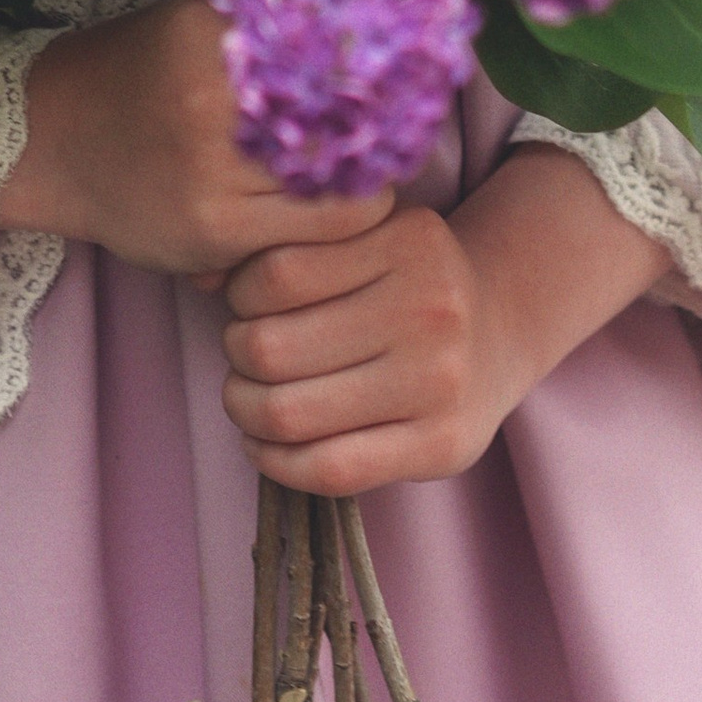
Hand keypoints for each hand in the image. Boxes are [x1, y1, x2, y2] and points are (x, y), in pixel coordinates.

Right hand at [0, 0, 391, 283]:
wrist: (48, 141)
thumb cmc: (139, 72)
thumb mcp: (198, 22)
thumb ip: (274, 22)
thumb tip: (379, 22)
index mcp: (213, 31)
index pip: (341, 45)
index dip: (384, 65)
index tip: (403, 73)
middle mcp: (212, 96)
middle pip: (352, 112)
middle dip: (385, 124)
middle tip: (396, 127)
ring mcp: (212, 170)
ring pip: (346, 180)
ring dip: (367, 178)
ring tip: (356, 170)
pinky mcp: (212, 229)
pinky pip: (318, 231)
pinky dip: (336, 222)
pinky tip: (321, 208)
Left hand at [219, 150, 671, 493]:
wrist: (501, 327)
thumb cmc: (404, 278)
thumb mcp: (364, 234)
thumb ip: (291, 245)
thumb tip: (200, 277)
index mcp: (407, 242)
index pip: (275, 274)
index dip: (239, 294)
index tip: (246, 303)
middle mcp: (429, 308)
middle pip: (271, 347)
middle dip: (236, 356)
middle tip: (244, 355)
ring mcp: (439, 382)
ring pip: (288, 412)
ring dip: (245, 411)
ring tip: (249, 399)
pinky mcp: (440, 446)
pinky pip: (327, 468)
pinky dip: (275, 461)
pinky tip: (267, 444)